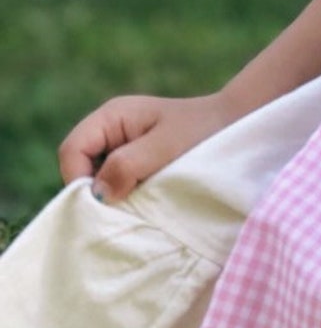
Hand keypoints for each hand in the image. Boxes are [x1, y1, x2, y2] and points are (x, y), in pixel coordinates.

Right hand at [58, 92, 234, 201]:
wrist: (240, 124)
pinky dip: (129, 196)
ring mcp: (124, 147)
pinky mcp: (139, 164)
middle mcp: (112, 130)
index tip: (106, 203)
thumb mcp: (166, 147)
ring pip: (101, 178)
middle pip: (81, 166)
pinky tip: (148, 203)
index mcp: (111, 117)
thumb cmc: (204, 130)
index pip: (72, 150)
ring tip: (139, 207)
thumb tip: (97, 193)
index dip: (79, 179)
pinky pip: (121, 183)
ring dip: (115, 195)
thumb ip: (128, 165)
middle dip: (96, 191)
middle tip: (122, 211)